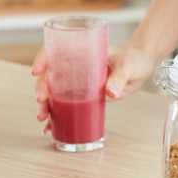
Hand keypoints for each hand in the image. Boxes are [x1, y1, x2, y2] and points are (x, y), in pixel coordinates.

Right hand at [31, 46, 156, 132]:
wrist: (141, 68)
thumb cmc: (134, 60)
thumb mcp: (128, 67)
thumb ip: (120, 78)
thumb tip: (110, 92)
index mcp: (83, 52)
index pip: (56, 50)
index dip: (43, 59)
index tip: (36, 72)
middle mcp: (76, 65)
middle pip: (51, 74)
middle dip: (42, 88)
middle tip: (41, 101)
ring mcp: (78, 81)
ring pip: (54, 91)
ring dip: (45, 105)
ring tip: (42, 118)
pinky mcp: (82, 95)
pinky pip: (65, 104)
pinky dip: (56, 115)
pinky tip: (50, 127)